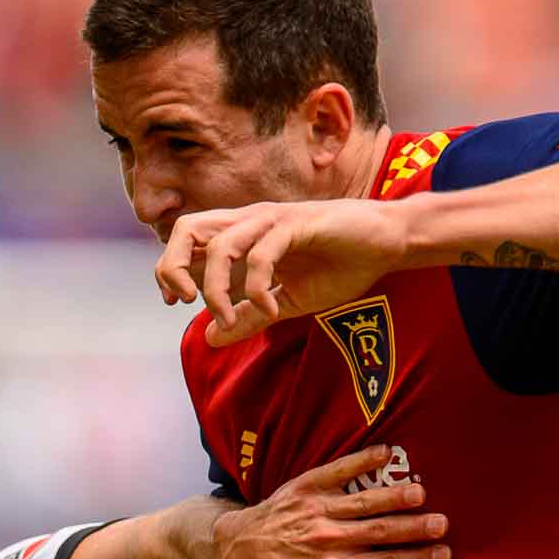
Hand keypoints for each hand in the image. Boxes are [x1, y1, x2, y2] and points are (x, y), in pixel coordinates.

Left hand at [155, 199, 409, 345]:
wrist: (388, 243)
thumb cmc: (340, 266)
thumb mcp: (287, 302)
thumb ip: (248, 317)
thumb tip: (210, 338)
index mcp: (243, 235)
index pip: (186, 241)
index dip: (169, 270)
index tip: (178, 304)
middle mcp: (250, 221)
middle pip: (188, 229)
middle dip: (174, 267)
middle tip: (186, 303)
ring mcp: (273, 220)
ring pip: (221, 245)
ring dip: (216, 288)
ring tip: (229, 318)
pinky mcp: (298, 224)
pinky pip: (262, 254)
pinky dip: (258, 287)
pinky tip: (271, 309)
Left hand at [212, 446, 449, 558]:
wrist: (246, 552)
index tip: (444, 554)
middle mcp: (329, 540)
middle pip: (381, 533)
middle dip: (414, 528)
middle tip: (442, 523)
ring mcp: (318, 510)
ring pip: (364, 502)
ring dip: (394, 497)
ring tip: (420, 494)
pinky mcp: (307, 485)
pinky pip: (338, 470)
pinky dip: (361, 460)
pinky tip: (385, 452)